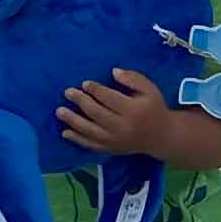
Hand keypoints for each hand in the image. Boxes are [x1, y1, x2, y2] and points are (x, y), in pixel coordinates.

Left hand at [57, 69, 179, 158]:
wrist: (160, 136)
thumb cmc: (153, 108)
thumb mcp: (150, 89)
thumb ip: (133, 78)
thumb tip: (114, 72)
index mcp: (133, 110)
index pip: (109, 98)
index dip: (95, 90)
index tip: (84, 83)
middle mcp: (122, 126)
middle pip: (96, 113)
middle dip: (80, 101)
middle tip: (68, 92)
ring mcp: (115, 140)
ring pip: (90, 130)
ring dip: (73, 120)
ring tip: (60, 111)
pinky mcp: (111, 149)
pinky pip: (91, 145)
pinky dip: (77, 139)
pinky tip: (65, 132)